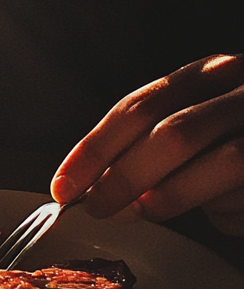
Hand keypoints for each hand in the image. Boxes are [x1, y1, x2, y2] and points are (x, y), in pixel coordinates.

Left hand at [52, 55, 243, 233]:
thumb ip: (152, 145)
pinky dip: (225, 212)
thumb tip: (94, 186)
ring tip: (146, 212)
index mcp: (210, 74)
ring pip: (215, 161)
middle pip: (170, 132)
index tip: (63, 185)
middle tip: (95, 207)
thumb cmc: (240, 140)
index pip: (139, 106)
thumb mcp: (199, 125)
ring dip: (168, 196)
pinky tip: (220, 213)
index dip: (95, 148)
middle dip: (123, 176)